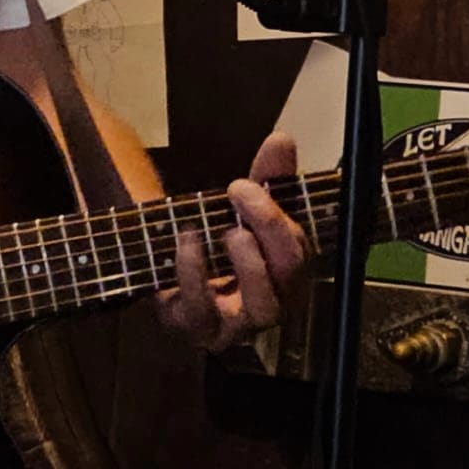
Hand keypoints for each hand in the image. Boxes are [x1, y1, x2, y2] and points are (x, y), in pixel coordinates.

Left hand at [157, 131, 306, 349]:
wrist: (165, 270)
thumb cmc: (215, 240)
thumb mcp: (241, 204)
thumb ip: (266, 175)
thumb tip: (282, 139)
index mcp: (287, 268)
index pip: (302, 246)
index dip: (280, 214)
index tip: (246, 181)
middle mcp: (273, 299)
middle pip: (292, 274)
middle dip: (270, 227)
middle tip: (240, 190)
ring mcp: (238, 322)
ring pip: (265, 307)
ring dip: (249, 264)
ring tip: (229, 231)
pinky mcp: (199, 329)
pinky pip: (204, 312)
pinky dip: (195, 272)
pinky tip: (188, 240)